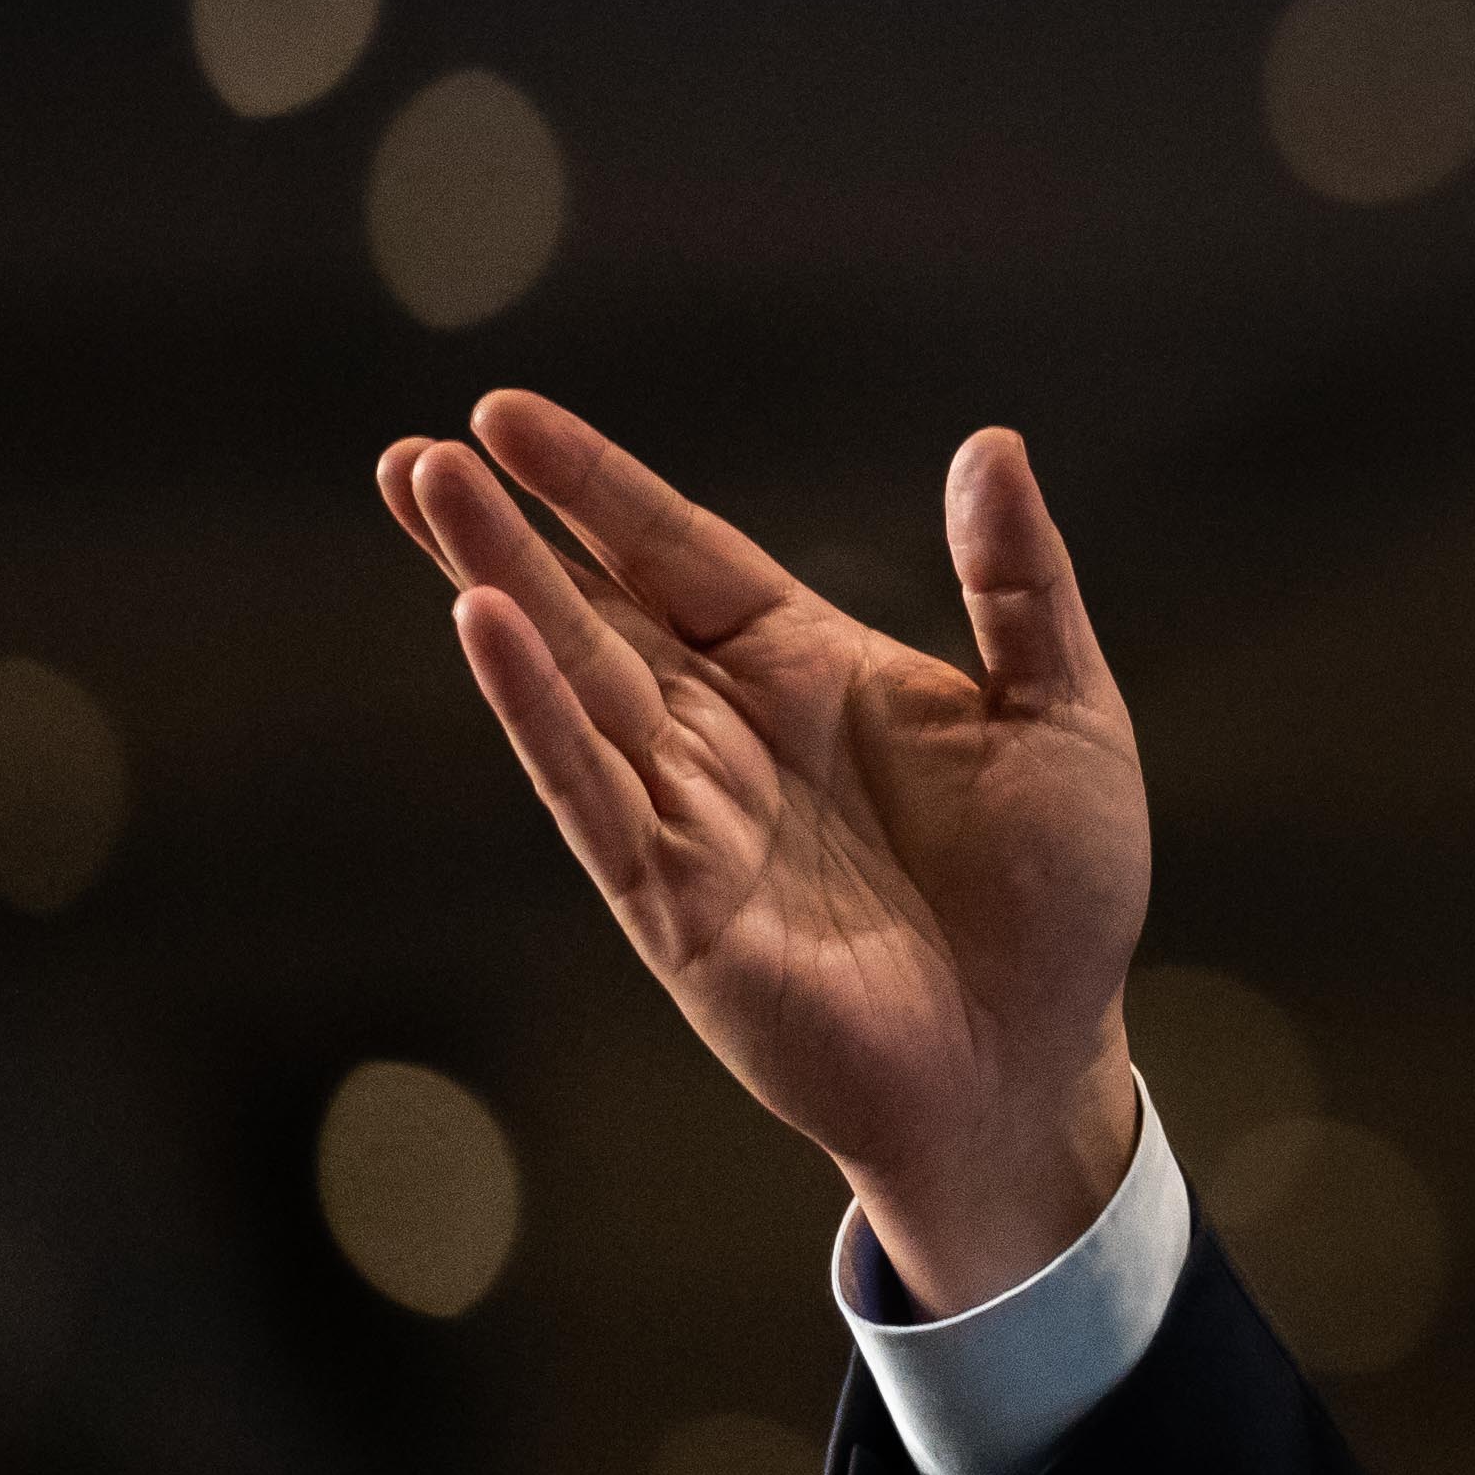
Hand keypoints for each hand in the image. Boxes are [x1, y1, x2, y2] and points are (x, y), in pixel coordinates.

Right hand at [376, 393, 1151, 1313]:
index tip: (504, 415)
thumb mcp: (1062, 712)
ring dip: (499, 591)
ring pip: (575, 683)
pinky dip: (537, 711)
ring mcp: (692, 816)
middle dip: (503, 531)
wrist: (1040, 1060)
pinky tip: (482, 627)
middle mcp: (730, 733)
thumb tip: (992, 444)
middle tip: (412, 456)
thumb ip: (1022, 585)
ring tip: (425, 498)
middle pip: (596, 609)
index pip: (680, 553)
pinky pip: (592, 791)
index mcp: (807, 670)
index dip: (596, 486)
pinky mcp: (678, 902)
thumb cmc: (1057, 894)